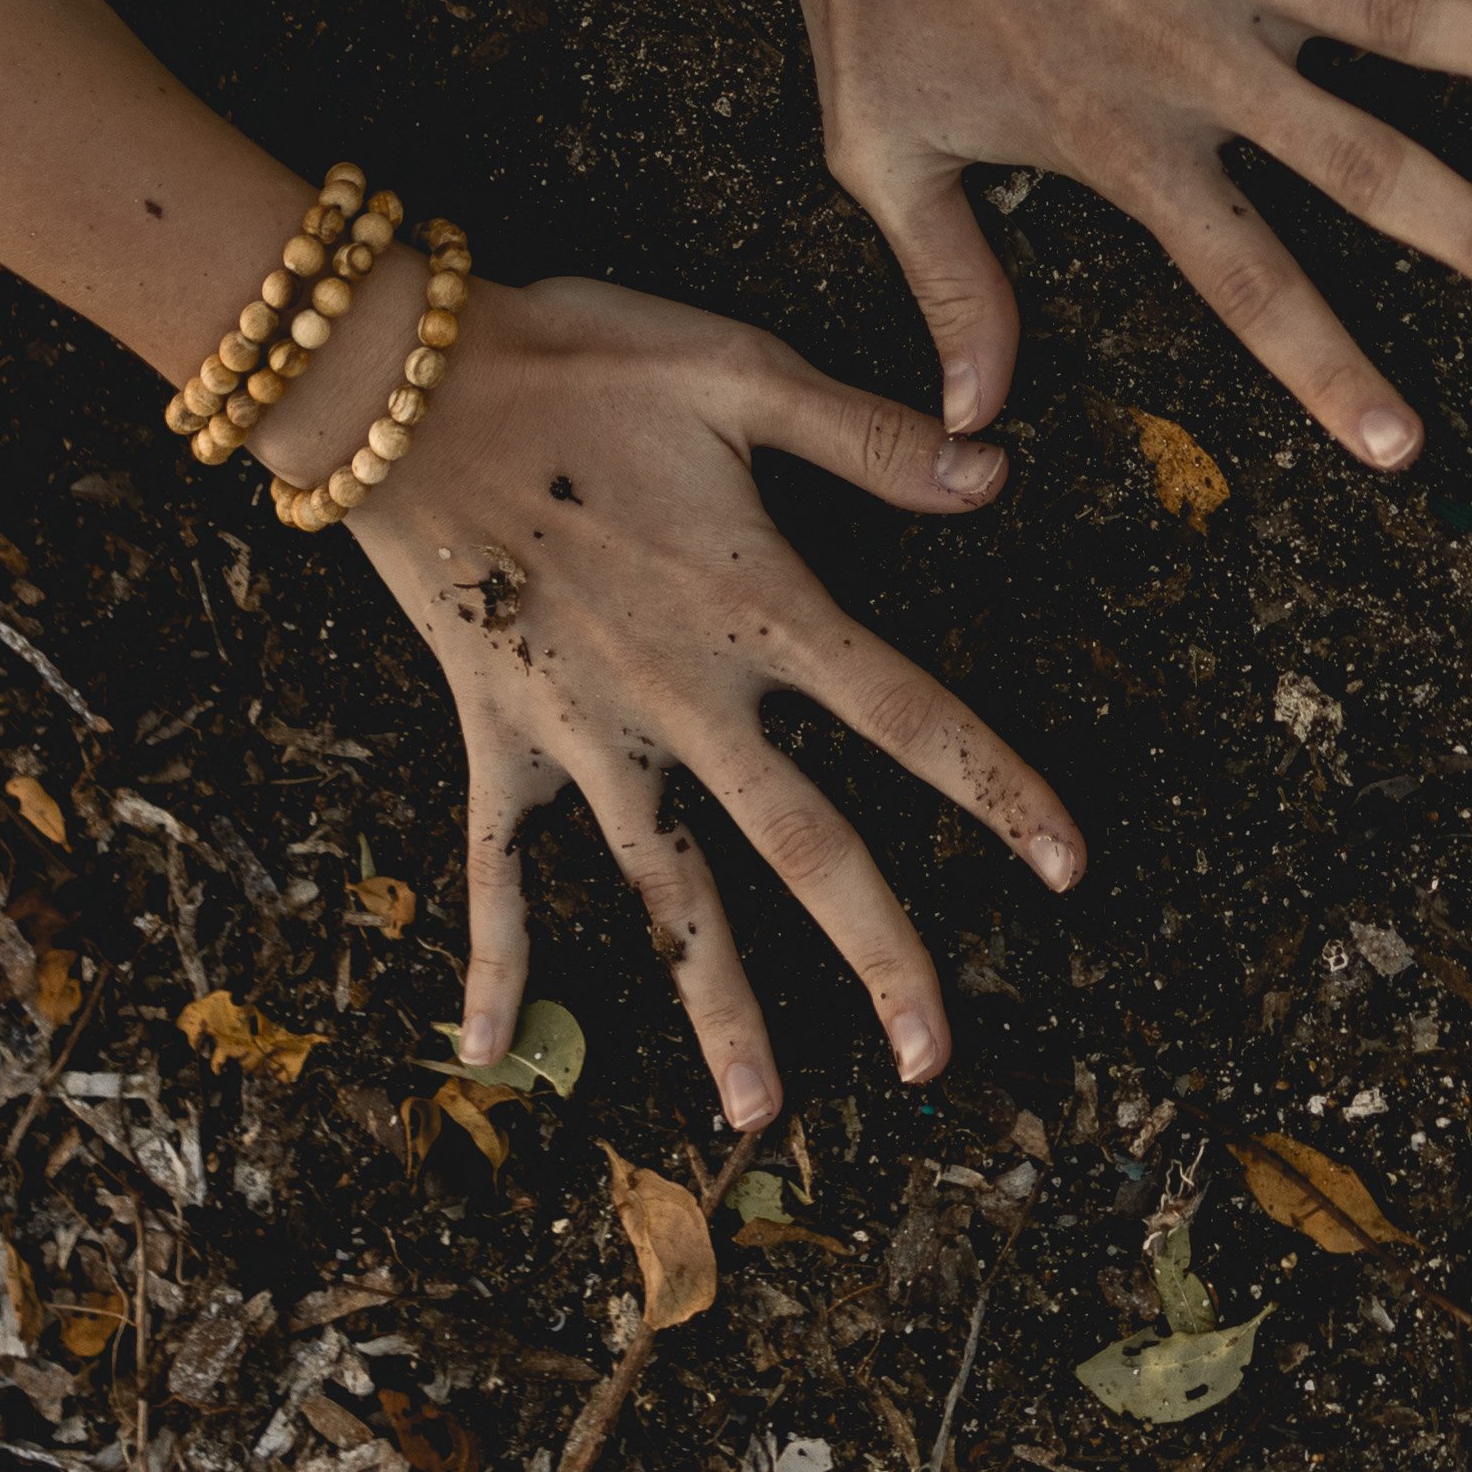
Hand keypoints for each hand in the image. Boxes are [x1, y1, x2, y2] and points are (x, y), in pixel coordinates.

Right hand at [267, 275, 1081, 1129]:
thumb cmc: (580, 359)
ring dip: (716, 1002)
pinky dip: (492, 958)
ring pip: (666, 888)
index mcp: (757, 603)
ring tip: (764, 1112)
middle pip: (803, 844)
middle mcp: (683, 692)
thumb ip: (866, 436)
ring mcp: (585, 727)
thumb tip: (997, 471)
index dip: (995, 785)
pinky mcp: (497, 731)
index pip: (905, 713)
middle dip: (878, 953)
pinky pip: (495, 868)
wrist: (403, 381)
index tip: (1068, 868)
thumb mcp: (737, 369)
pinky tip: (487, 1053)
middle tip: (937, 1060)